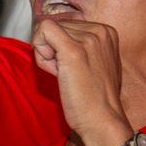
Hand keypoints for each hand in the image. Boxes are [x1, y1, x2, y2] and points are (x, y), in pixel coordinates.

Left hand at [32, 19, 128, 141]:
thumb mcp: (94, 63)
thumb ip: (80, 46)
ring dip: (47, 55)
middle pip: (56, 26)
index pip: (66, 25)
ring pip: (46, 30)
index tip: (72, 68)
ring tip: (66, 75)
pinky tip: (54, 70)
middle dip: (53, 49)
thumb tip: (50, 37)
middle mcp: (100, 31)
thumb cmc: (94, 98)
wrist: (102, 120)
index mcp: (106, 32)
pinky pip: (43, 30)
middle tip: (67, 74)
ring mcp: (88, 39)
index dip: (60, 47)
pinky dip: (40, 50)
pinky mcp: (73, 50)